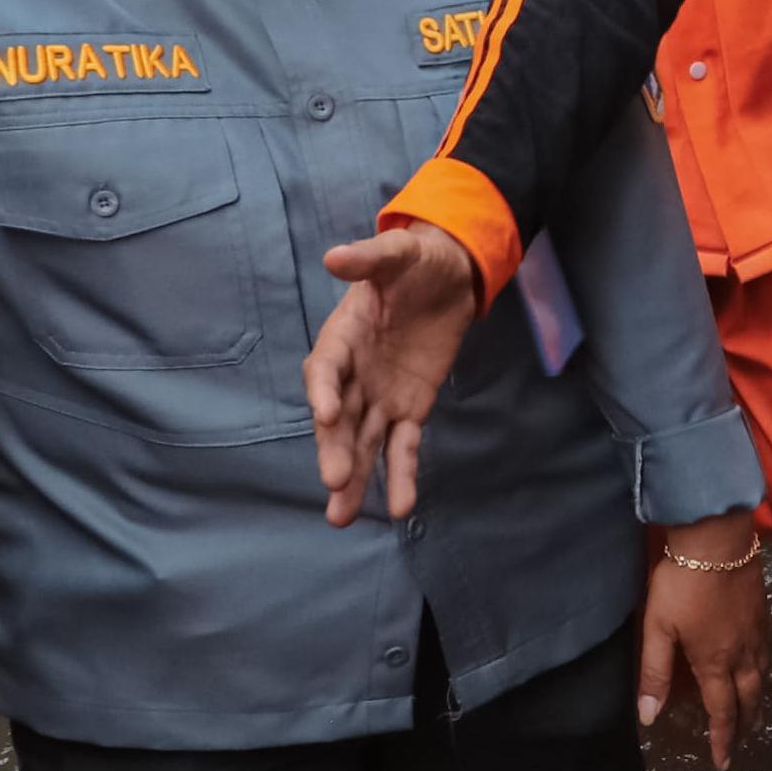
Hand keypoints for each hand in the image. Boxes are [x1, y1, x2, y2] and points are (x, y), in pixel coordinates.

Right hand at [305, 222, 484, 525]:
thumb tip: (335, 256)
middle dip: (336, 449)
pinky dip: (403, 473)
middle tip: (334, 482)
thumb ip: (369, 259)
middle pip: (340, 418)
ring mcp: (379, 396)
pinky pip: (404, 445)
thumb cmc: (415, 261)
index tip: (327, 414)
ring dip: (356, 479)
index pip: (326, 369)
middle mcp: (354, 375)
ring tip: (341, 517)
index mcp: (342, 338)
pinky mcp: (410, 408)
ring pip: (363, 443)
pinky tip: (401, 508)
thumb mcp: (398, 253)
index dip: (324, 391)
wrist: (447, 275)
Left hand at [640, 511, 766, 770]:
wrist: (718, 540)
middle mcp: (741, 653)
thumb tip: (650, 717)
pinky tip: (759, 668)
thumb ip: (654, 673)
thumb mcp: (657, 627)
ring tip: (754, 714)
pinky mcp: (763, 613)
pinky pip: (767, 654)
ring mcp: (757, 632)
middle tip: (742, 744)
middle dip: (746, 725)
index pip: (721, 710)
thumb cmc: (682, 584)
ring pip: (762, 676)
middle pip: (749, 698)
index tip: (723, 762)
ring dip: (757, 701)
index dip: (722, 739)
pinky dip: (763, 673)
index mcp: (714, 662)